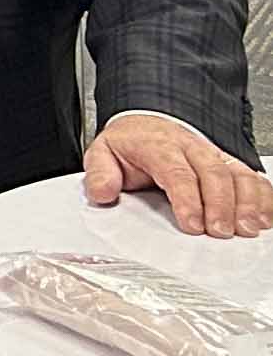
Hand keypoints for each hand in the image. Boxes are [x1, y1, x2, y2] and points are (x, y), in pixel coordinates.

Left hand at [83, 113, 272, 237]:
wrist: (147, 123)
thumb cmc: (130, 144)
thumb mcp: (103, 153)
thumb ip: (99, 174)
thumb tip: (102, 193)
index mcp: (158, 145)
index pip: (176, 171)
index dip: (187, 199)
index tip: (192, 224)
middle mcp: (191, 147)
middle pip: (213, 173)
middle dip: (220, 204)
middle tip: (221, 232)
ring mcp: (214, 154)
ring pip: (238, 174)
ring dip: (247, 202)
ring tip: (249, 228)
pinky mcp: (229, 163)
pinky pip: (252, 177)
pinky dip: (263, 197)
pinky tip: (266, 217)